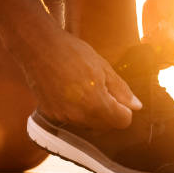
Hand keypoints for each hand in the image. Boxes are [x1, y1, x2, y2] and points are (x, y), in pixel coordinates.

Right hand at [23, 30, 141, 129]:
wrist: (37, 47)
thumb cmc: (71, 52)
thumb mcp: (103, 67)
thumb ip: (121, 90)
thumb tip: (136, 106)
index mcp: (95, 104)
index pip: (122, 121)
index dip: (124, 109)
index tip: (118, 96)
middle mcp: (78, 116)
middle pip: (106, 126)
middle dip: (109, 112)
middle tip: (102, 89)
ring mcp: (63, 117)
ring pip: (88, 124)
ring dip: (93, 112)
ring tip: (85, 87)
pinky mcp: (51, 114)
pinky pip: (72, 120)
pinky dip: (76, 111)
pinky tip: (71, 91)